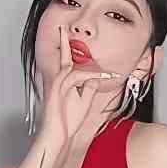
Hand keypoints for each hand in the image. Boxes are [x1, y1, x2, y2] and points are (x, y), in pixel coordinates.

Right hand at [35, 25, 124, 155]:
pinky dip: (91, 75)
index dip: (72, 51)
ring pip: (74, 66)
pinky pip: (76, 76)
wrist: (56, 137)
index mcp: (62, 83)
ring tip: (110, 72)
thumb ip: (89, 87)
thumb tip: (96, 76)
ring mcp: (56, 85)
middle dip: (64, 42)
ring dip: (93, 68)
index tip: (72, 41)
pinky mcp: (57, 90)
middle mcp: (58, 81)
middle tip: (63, 30)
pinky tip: (103, 78)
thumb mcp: (83, 101)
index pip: (67, 62)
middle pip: (64, 57)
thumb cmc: (66, 123)